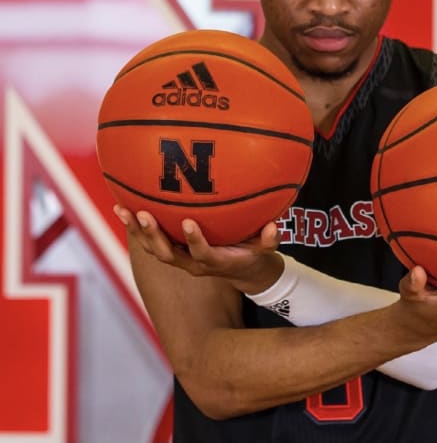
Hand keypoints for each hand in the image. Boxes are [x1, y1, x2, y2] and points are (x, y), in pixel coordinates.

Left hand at [113, 206, 283, 292]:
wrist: (243, 272)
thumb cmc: (254, 255)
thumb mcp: (266, 250)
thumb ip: (268, 240)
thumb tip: (273, 226)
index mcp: (214, 261)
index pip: (201, 254)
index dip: (194, 241)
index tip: (187, 222)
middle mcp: (193, 263)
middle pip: (167, 254)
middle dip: (154, 235)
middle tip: (143, 215)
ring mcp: (181, 259)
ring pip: (154, 248)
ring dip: (138, 231)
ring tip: (122, 209)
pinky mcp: (174, 251)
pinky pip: (152, 240)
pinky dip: (136, 226)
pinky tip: (123, 205)